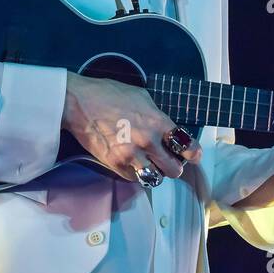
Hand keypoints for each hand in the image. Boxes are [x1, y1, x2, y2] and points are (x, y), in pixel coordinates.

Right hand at [61, 73, 202, 181]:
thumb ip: (157, 115)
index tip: (194, 156)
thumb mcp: (142, 96)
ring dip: (155, 173)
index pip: (186, 145)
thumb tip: (167, 128)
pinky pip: (134, 178)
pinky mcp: (114, 164)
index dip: (193, 153)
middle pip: (174, 169)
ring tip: (150, 165)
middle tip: (169, 161)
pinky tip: (132, 163)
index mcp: (157, 121)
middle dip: (174, 166)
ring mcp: (130, 155)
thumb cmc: (109, 94)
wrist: (79, 103)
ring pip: (155, 178)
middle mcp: (147, 141)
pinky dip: (136, 174)